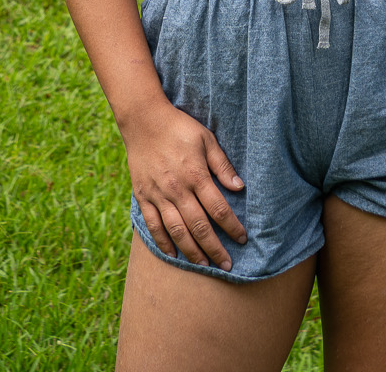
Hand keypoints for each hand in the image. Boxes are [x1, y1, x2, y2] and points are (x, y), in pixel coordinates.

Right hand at [121, 94, 246, 269]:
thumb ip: (222, 165)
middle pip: (199, 226)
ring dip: (192, 252)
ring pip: (177, 231)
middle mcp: (177, 189)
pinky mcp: (143, 196)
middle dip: (215, 249)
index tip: (242, 239)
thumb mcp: (206, 138)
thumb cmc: (179, 127)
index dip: (232, 227)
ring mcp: (158, 195)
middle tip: (227, 266)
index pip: (219, 209)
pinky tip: (174, 255)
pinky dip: (163, 243)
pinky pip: (153, 225)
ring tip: (205, 266)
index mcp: (196, 174)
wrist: (143, 120)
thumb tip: (240, 188)